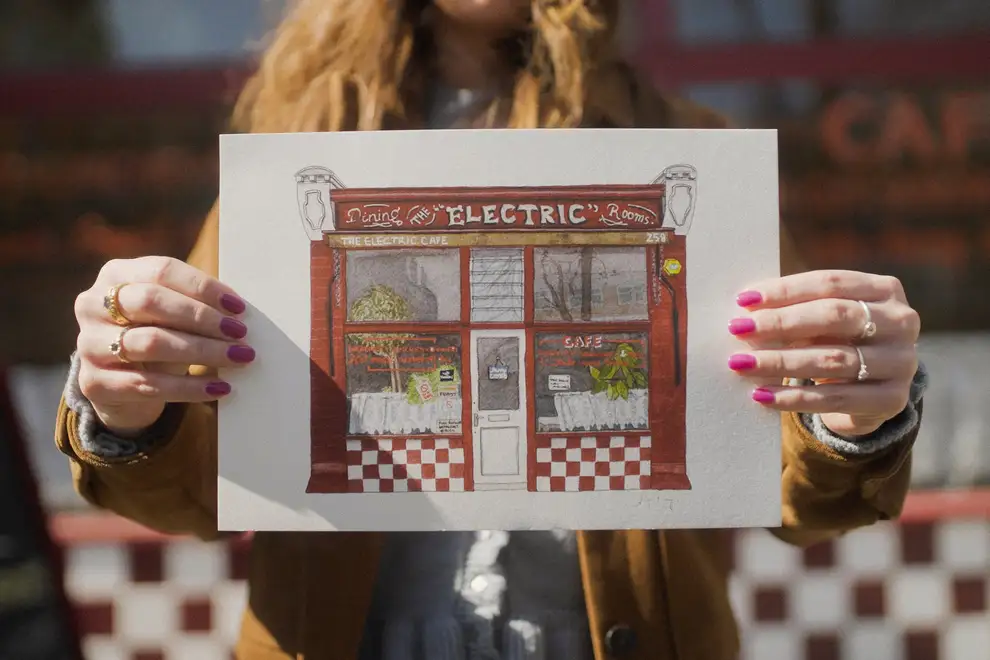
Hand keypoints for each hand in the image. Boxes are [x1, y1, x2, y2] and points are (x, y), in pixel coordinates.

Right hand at [74, 257, 254, 435]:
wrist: (124, 384)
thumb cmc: (157, 334)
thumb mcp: (172, 313)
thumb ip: (196, 303)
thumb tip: (239, 311)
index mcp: (116, 274)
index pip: (162, 271)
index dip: (202, 287)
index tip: (238, 307)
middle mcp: (92, 304)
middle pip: (151, 301)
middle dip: (202, 317)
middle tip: (240, 333)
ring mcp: (88, 343)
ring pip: (150, 343)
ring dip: (202, 351)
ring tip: (238, 357)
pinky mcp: (93, 382)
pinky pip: (147, 384)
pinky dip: (189, 387)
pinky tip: (219, 388)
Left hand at [727, 270, 919, 436]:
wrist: (869, 392)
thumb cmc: (836, 341)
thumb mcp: (823, 320)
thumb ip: (794, 310)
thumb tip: (743, 312)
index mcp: (884, 289)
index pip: (830, 283)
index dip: (785, 290)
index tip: (744, 300)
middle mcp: (901, 321)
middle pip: (834, 316)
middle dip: (781, 323)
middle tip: (738, 329)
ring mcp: (902, 362)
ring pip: (833, 359)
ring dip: (780, 362)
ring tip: (741, 364)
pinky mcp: (892, 400)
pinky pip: (835, 398)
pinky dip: (793, 397)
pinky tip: (761, 395)